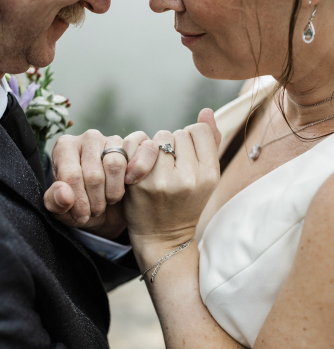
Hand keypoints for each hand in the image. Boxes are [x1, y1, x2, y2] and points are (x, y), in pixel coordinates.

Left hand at [44, 130, 158, 239]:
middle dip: (95, 201)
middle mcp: (88, 138)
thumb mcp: (62, 210)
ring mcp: (112, 139)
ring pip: (115, 165)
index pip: (71, 175)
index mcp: (65, 147)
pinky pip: (138, 157)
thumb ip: (54, 202)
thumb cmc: (80, 205)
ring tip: (107, 201)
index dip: (78, 202)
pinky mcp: (134, 145)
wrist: (107, 210)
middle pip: (93, 174)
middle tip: (95, 211)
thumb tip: (65, 194)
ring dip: (113, 193)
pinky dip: (134, 177)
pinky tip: (126, 187)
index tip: (81, 217)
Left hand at [124, 109, 220, 252]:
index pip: (199, 130)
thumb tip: (206, 111)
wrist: (162, 238)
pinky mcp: (140, 182)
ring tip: (157, 169)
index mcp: (209, 175)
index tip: (186, 158)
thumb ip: (209, 143)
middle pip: (177, 133)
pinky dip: (138, 152)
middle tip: (170, 169)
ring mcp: (162, 180)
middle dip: (172, 146)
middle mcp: (188, 177)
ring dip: (156, 148)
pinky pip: (137, 145)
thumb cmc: (185, 204)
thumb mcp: (206, 178)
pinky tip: (141, 168)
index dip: (191, 140)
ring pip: (158, 138)